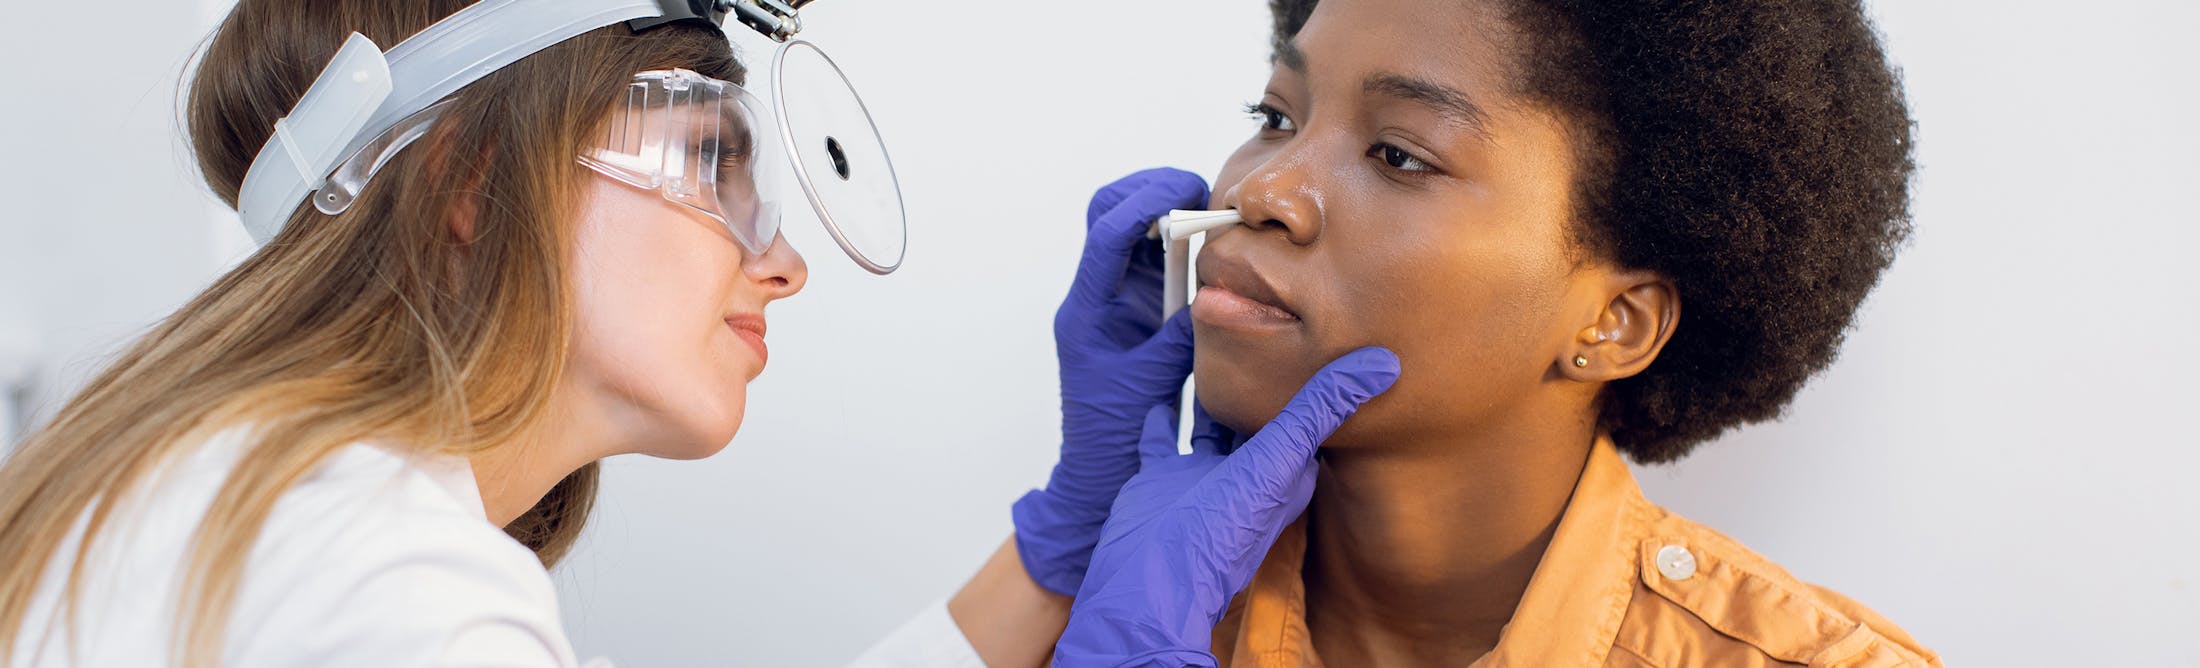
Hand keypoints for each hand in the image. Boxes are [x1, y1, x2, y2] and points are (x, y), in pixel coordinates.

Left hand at [1013, 168, 1211, 596]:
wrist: (1097, 473)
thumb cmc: (1115, 437)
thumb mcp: (1154, 381)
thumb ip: (1181, 332)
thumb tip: (1212, 288)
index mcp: (1085, 310)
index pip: (1106, 234)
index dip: (1145, 202)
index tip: (1186, 190)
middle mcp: (1093, 297)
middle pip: (1106, 214)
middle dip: (1149, 191)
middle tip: (1198, 196)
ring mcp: (1111, 301)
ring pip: (1129, 231)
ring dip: (1166, 215)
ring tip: (1208, 219)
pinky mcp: (1132, 311)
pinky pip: (1150, 260)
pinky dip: (1177, 246)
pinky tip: (1206, 252)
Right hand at [1054, 348, 1401, 666]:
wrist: (1147, 582)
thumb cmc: (1220, 530)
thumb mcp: (1278, 460)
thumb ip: (1321, 409)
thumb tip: (1383, 363)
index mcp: (1285, 475)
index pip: (1309, 420)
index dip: (1319, 382)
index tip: (1329, 338)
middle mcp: (1247, 475)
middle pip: (1263, 418)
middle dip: (1268, 381)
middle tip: (1272, 327)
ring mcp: (1202, 476)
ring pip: (1216, 423)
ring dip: (1220, 392)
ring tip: (1224, 345)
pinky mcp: (1162, 477)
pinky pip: (1166, 434)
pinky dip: (1168, 410)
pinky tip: (1168, 385)